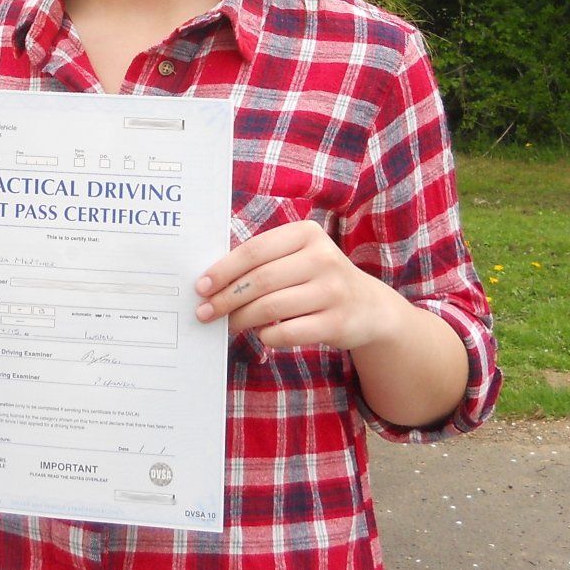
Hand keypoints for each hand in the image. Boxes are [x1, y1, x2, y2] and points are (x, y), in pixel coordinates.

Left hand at [194, 218, 401, 351]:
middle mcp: (323, 258)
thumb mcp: (299, 256)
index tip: (200, 286)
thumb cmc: (318, 278)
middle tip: (205, 311)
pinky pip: (288, 332)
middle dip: (226, 298)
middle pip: (260, 280)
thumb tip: (212, 280)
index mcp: (307, 233)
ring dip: (241, 319)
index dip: (223, 269)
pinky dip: (267, 335)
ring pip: (271, 307)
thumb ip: (264, 260)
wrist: (369, 307)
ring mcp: (332, 291)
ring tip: (227, 324)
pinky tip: (261, 334)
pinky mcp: (336, 323)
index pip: (254, 250)